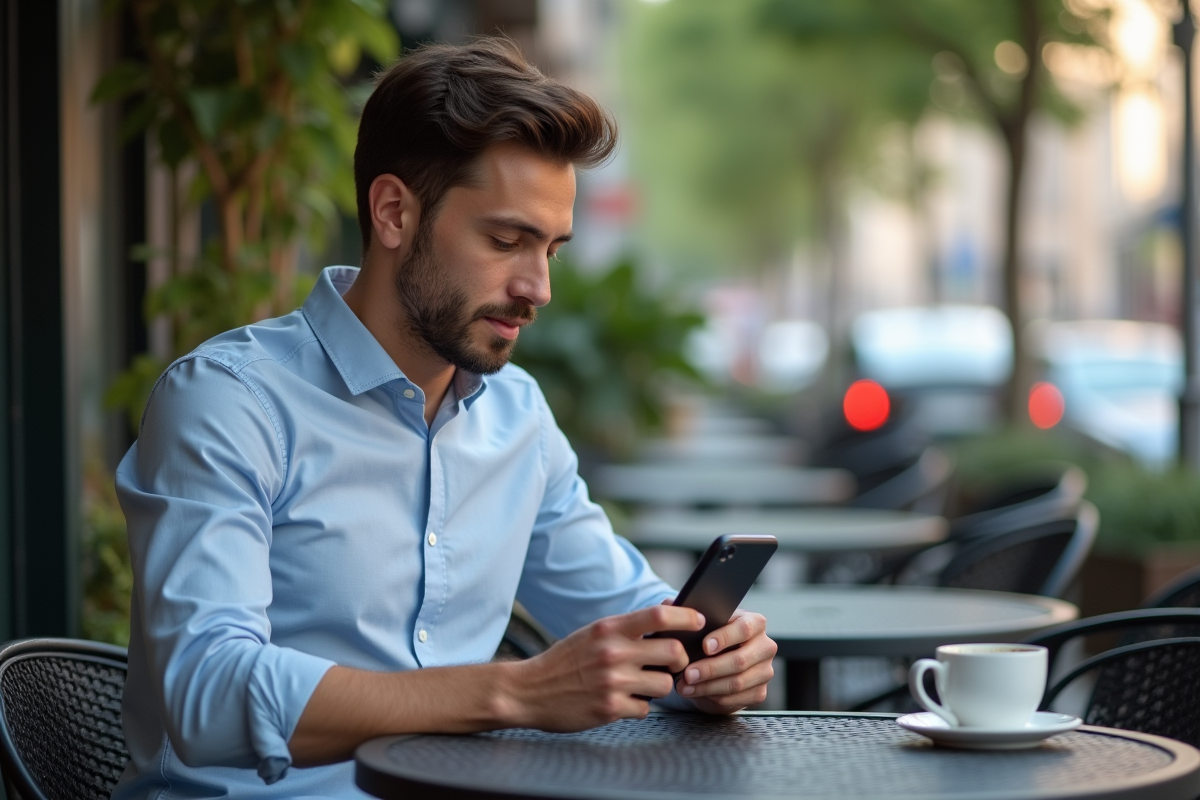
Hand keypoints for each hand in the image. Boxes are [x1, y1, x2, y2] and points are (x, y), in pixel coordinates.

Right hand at [507, 604, 704, 731]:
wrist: (528, 690)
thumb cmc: (565, 660)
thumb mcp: (593, 633)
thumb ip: (627, 627)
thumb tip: (668, 613)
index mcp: (609, 628)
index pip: (660, 615)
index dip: (687, 618)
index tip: (699, 621)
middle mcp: (613, 653)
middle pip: (674, 653)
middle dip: (680, 660)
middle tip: (672, 663)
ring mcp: (613, 683)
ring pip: (665, 685)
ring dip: (660, 687)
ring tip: (641, 685)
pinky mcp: (610, 709)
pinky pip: (645, 709)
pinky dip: (639, 707)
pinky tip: (622, 701)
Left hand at [674, 608, 775, 713]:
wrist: (718, 663)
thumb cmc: (710, 638)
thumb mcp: (701, 623)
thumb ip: (687, 611)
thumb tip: (670, 604)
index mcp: (755, 622)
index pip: (744, 629)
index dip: (724, 638)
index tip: (704, 646)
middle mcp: (765, 646)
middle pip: (740, 660)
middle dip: (710, 668)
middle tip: (688, 673)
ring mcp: (765, 671)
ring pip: (737, 682)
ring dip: (708, 686)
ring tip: (685, 685)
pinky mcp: (759, 692)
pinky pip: (736, 699)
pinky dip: (713, 697)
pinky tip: (696, 692)